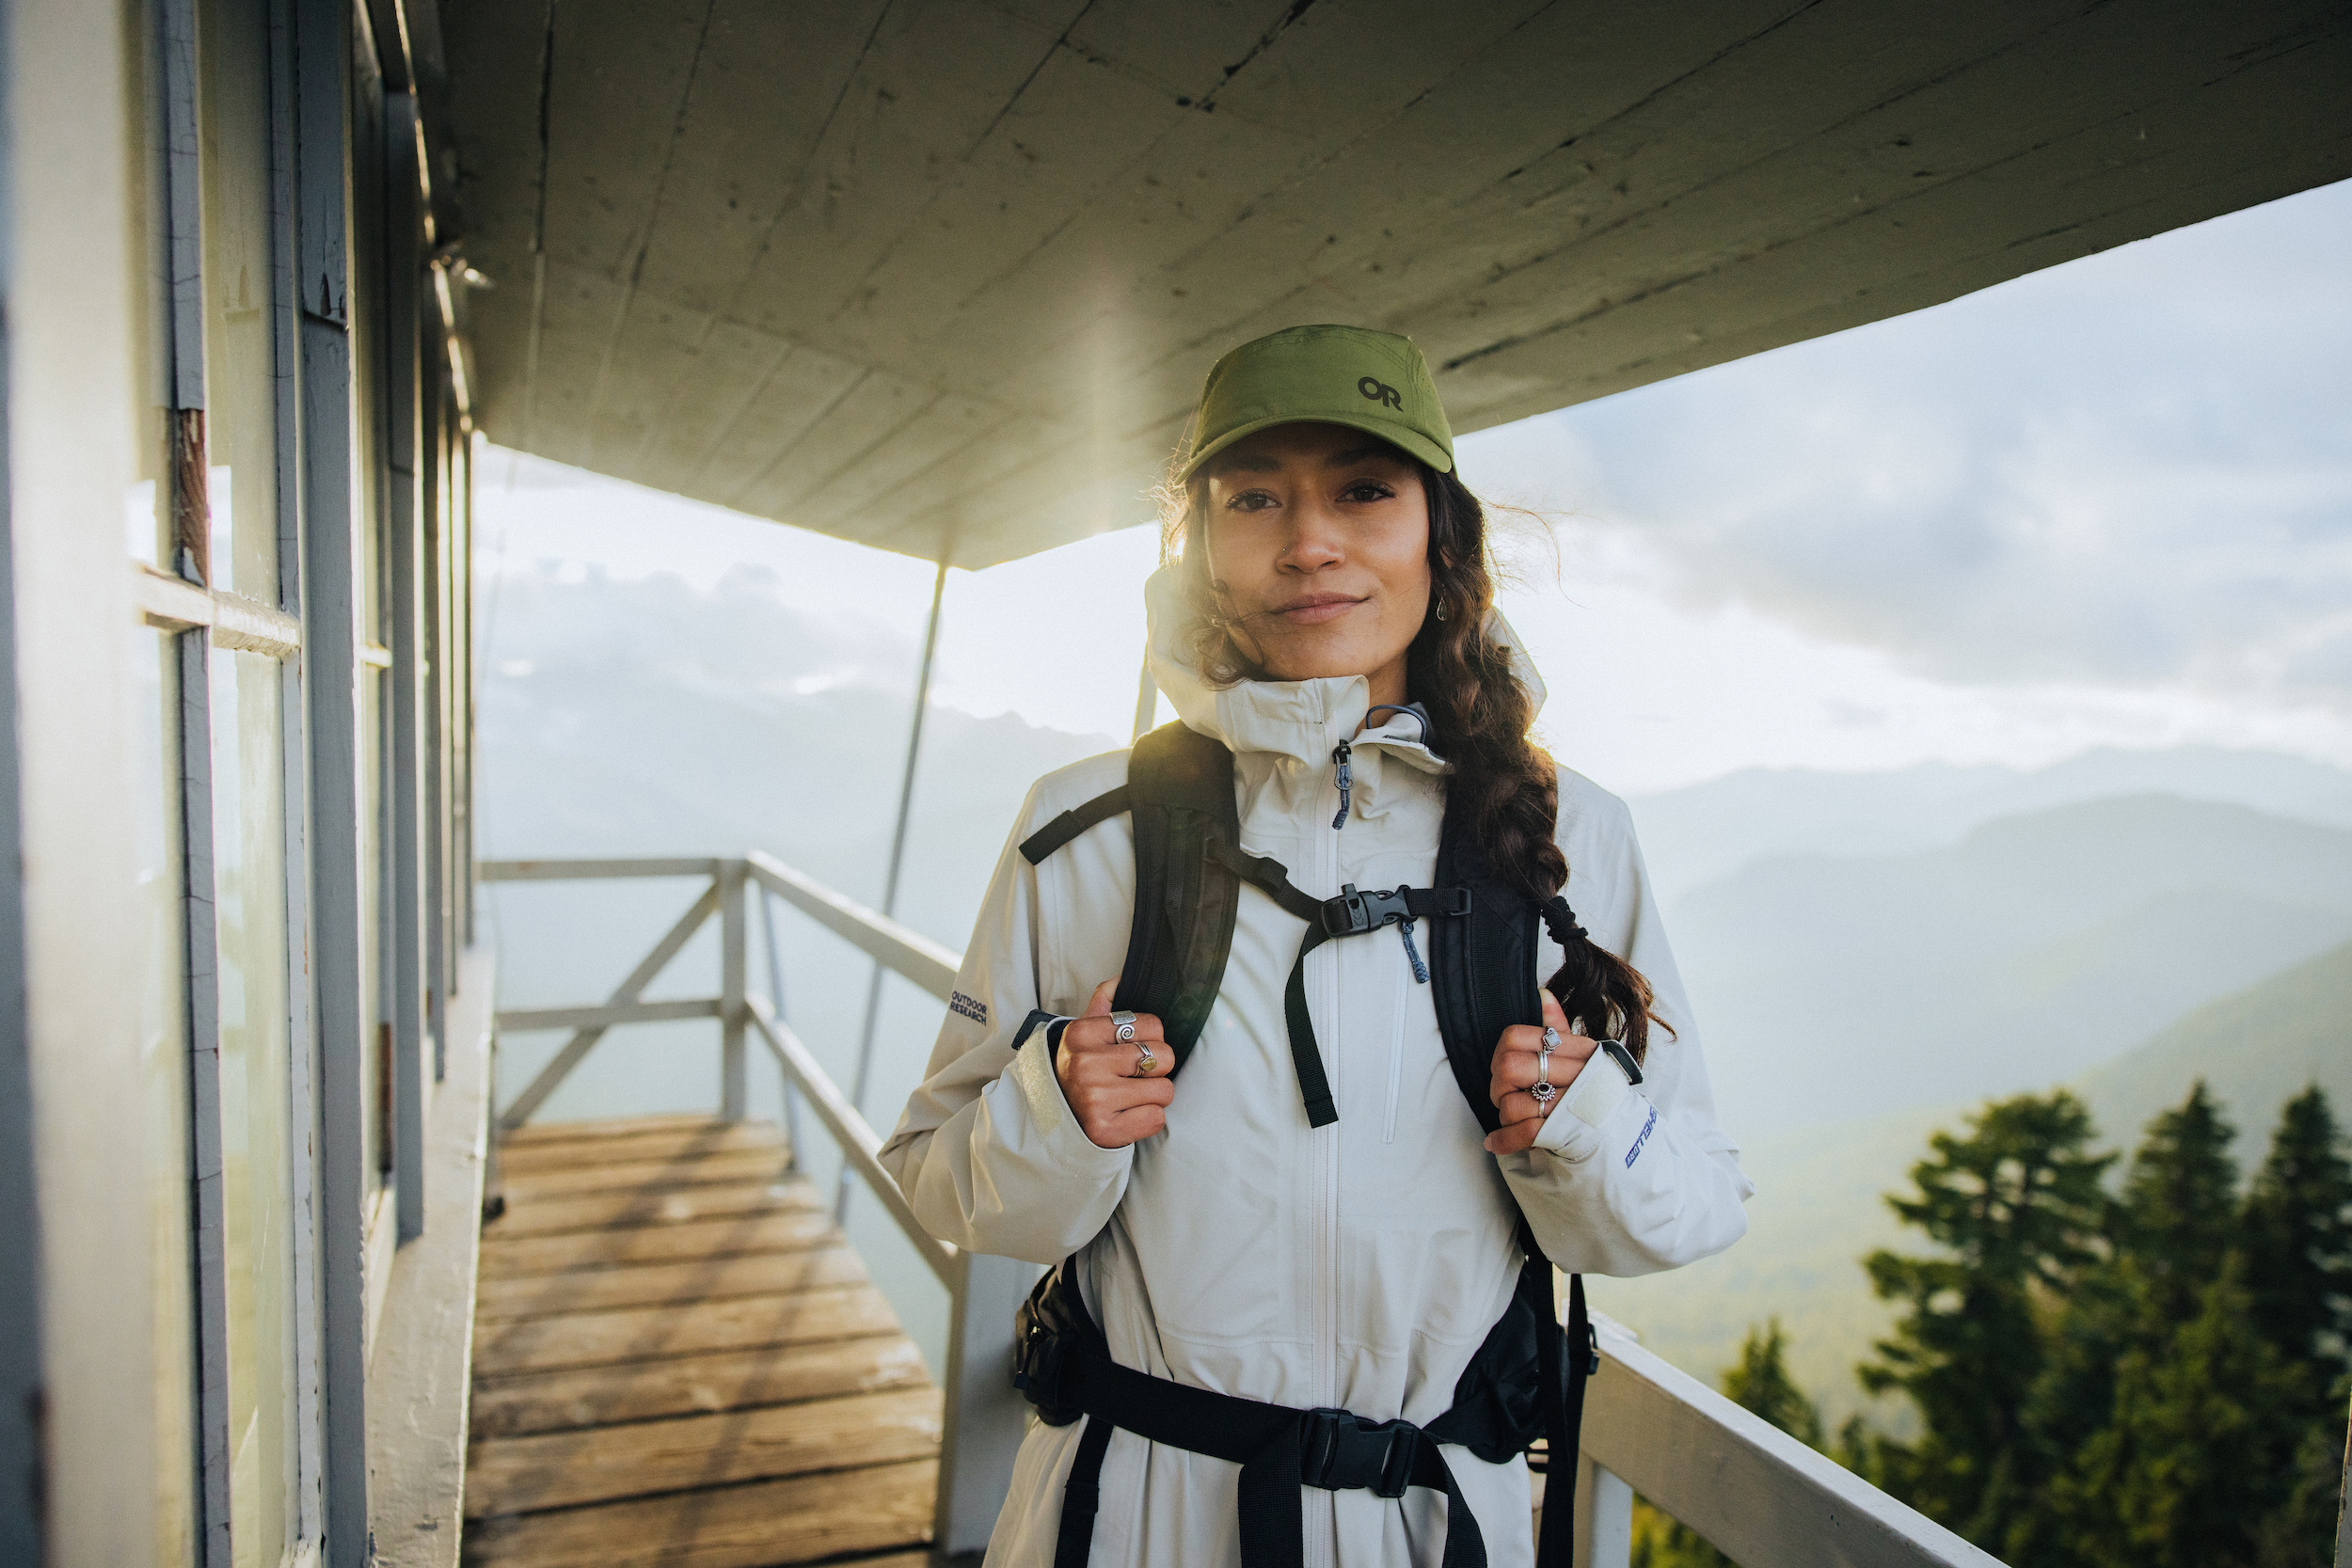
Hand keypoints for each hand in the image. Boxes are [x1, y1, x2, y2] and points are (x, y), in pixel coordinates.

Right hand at [1054, 979, 1173, 1148]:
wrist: (1053, 1118)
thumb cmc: (1079, 1071)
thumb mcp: (1083, 1033)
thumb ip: (1103, 1002)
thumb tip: (1122, 977)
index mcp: (1082, 1033)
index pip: (1154, 1025)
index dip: (1151, 1040)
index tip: (1130, 1051)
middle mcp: (1086, 1064)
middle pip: (1164, 1057)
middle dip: (1156, 1069)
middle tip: (1132, 1077)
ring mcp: (1095, 1099)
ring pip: (1164, 1091)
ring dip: (1153, 1097)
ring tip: (1128, 1097)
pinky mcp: (1104, 1130)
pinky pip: (1156, 1118)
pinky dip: (1147, 1119)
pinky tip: (1125, 1116)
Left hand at [1484, 990, 1592, 1154]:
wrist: (1622, 1134)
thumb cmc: (1594, 1090)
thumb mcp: (1582, 1055)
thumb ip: (1557, 1027)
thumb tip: (1542, 993)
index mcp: (1577, 1049)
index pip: (1516, 1037)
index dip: (1500, 1053)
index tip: (1504, 1066)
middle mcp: (1575, 1073)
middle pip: (1509, 1068)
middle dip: (1498, 1087)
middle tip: (1506, 1095)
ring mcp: (1570, 1104)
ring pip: (1512, 1104)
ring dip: (1505, 1116)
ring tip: (1515, 1119)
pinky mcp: (1565, 1132)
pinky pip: (1523, 1132)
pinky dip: (1504, 1141)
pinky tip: (1496, 1142)